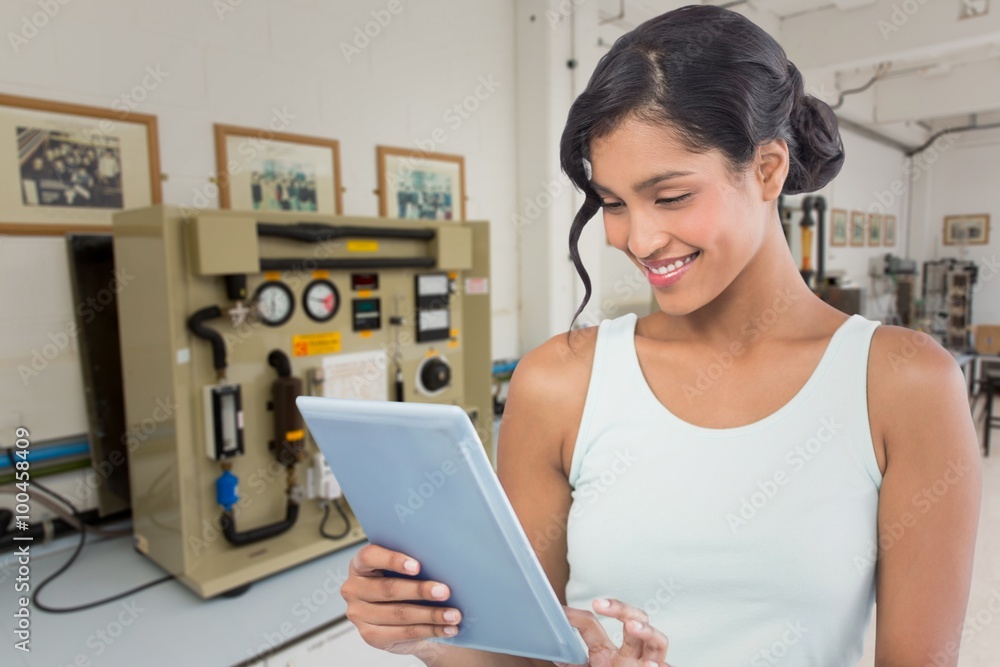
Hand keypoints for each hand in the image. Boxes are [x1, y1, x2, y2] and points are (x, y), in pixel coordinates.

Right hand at [339, 543, 461, 657]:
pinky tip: (447, 628)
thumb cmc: (403, 584)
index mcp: (359, 565)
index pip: (370, 557)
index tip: (417, 566)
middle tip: (444, 591)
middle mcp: (354, 589)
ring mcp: (359, 614)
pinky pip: (403, 633)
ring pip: (399, 614)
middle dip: (420, 590)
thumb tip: (443, 560)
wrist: (401, 618)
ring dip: (430, 615)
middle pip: (388, 588)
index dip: (393, 560)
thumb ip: (411, 562)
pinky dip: (429, 630)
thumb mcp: (402, 569)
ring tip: (453, 614)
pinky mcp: (370, 636)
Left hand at [557, 598, 671, 666]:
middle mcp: (629, 655)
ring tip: (632, 626)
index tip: (562, 612)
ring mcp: (645, 666)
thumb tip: (553, 652)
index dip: (575, 616)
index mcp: (605, 652)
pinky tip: (651, 665)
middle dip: (620, 608)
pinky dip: (661, 665)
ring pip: (657, 641)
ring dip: (647, 631)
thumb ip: (572, 663)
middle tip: (599, 604)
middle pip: (633, 620)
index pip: (592, 626)